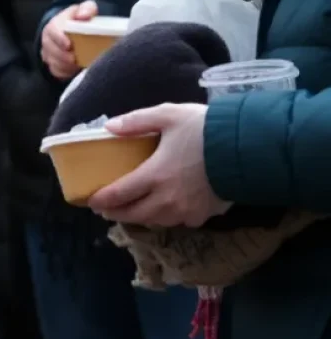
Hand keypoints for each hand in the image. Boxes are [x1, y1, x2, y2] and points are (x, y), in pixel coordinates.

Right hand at [41, 1, 97, 79]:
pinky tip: (74, 70)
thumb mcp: (85, 9)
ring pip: (52, 61)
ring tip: (76, 65)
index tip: (69, 45)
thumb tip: (83, 16)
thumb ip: (87, 8)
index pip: (52, 30)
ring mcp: (48, 52)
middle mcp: (48, 38)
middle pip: (50, 49)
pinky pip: (55, 71)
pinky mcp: (52, 63)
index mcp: (55, 24)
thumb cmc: (80, 19)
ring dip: (64, 65)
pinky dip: (65, 72)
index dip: (59, 38)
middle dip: (62, 56)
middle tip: (75, 59)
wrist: (72, 30)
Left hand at [87, 104, 231, 227]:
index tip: (91, 201)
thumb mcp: (167, 116)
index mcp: (154, 175)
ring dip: (140, 217)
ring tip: (132, 210)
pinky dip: (165, 218)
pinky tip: (163, 211)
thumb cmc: (204, 129)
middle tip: (106, 211)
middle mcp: (167, 200)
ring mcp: (186, 211)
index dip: (102, 200)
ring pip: (155, 221)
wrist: (248, 149)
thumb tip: (109, 127)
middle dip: (117, 213)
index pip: (119, 194)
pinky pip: (178, 222)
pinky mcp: (204, 216)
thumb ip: (136, 122)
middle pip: (135, 214)